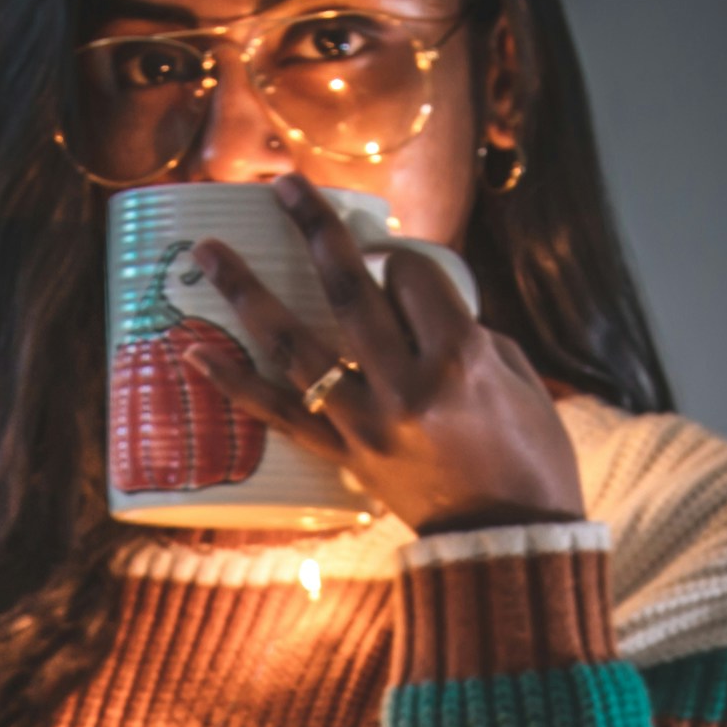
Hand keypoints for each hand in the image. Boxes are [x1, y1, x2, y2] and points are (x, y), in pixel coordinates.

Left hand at [179, 175, 586, 536]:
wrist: (509, 542)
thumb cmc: (530, 455)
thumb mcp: (515, 375)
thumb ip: (463, 330)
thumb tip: (410, 304)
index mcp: (459, 358)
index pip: (410, 275)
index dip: (400, 258)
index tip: (395, 261)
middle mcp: (406, 386)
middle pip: (348, 288)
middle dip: (311, 227)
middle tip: (278, 184)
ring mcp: (367, 425)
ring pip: (296, 345)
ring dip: (247, 293)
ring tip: (207, 252)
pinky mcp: (345, 459)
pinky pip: (280, 416)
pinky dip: (236, 384)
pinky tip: (197, 354)